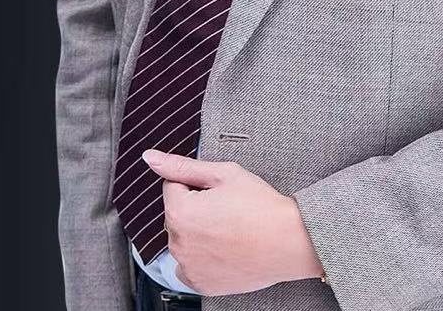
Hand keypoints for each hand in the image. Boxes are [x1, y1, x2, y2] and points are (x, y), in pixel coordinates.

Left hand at [141, 149, 324, 295]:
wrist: (290, 242)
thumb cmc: (262, 207)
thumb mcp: (223, 174)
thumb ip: (182, 166)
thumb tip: (151, 158)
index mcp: (180, 212)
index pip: (173, 186)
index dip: (197, 184)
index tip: (219, 192)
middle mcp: (178, 243)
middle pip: (176, 215)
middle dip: (195, 209)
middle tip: (227, 210)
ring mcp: (189, 267)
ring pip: (183, 240)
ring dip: (197, 233)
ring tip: (229, 230)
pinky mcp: (201, 284)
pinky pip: (190, 266)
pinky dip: (202, 258)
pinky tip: (225, 249)